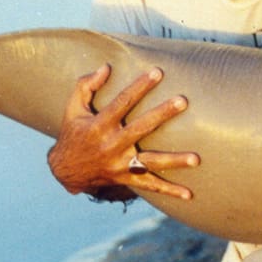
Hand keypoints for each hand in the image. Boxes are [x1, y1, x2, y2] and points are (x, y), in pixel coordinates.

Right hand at [47, 64, 199, 199]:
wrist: (64, 170)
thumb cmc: (73, 133)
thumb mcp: (72, 108)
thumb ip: (86, 85)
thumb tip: (106, 67)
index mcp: (99, 125)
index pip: (122, 102)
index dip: (139, 86)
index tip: (158, 72)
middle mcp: (111, 145)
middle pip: (141, 128)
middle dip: (162, 113)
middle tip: (182, 101)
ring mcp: (120, 164)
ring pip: (150, 162)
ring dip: (174, 161)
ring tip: (196, 158)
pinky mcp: (126, 178)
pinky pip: (150, 186)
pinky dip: (169, 191)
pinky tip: (189, 195)